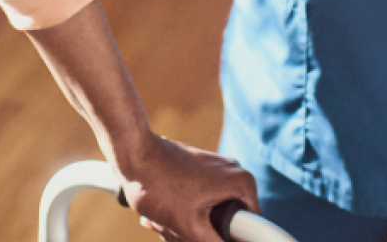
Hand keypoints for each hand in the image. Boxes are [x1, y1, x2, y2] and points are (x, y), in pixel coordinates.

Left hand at [115, 132, 258, 241]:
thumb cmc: (160, 187)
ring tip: (164, 224)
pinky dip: (184, 216)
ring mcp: (219, 170)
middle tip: (177, 234)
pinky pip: (202, 204)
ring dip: (190, 230)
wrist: (133, 154)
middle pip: (229, 224)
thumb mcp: (191, 228)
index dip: (231, 240)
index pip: (253, 230)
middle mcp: (236, 173)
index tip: (204, 233)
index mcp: (242, 183)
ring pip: (212, 217)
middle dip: (204, 237)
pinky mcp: (202, 171)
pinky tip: (162, 218)